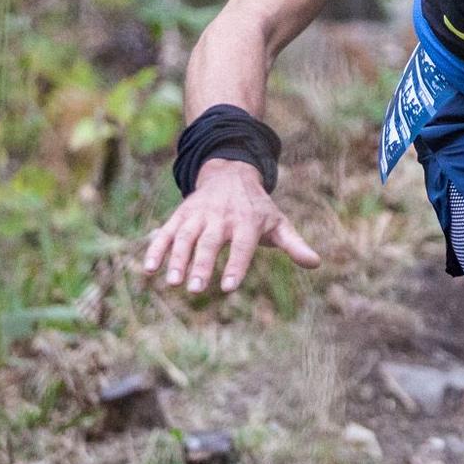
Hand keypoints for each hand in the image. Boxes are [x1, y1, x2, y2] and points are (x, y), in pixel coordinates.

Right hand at [142, 161, 320, 294]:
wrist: (231, 173)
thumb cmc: (257, 208)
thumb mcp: (279, 223)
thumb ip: (294, 244)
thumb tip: (316, 263)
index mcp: (247, 221)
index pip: (242, 246)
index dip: (236, 266)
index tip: (227, 287)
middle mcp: (221, 217)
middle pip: (211, 242)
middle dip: (202, 265)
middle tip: (195, 289)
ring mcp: (199, 215)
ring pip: (185, 237)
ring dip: (177, 259)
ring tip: (172, 283)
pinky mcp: (181, 215)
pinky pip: (166, 232)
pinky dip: (156, 249)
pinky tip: (148, 270)